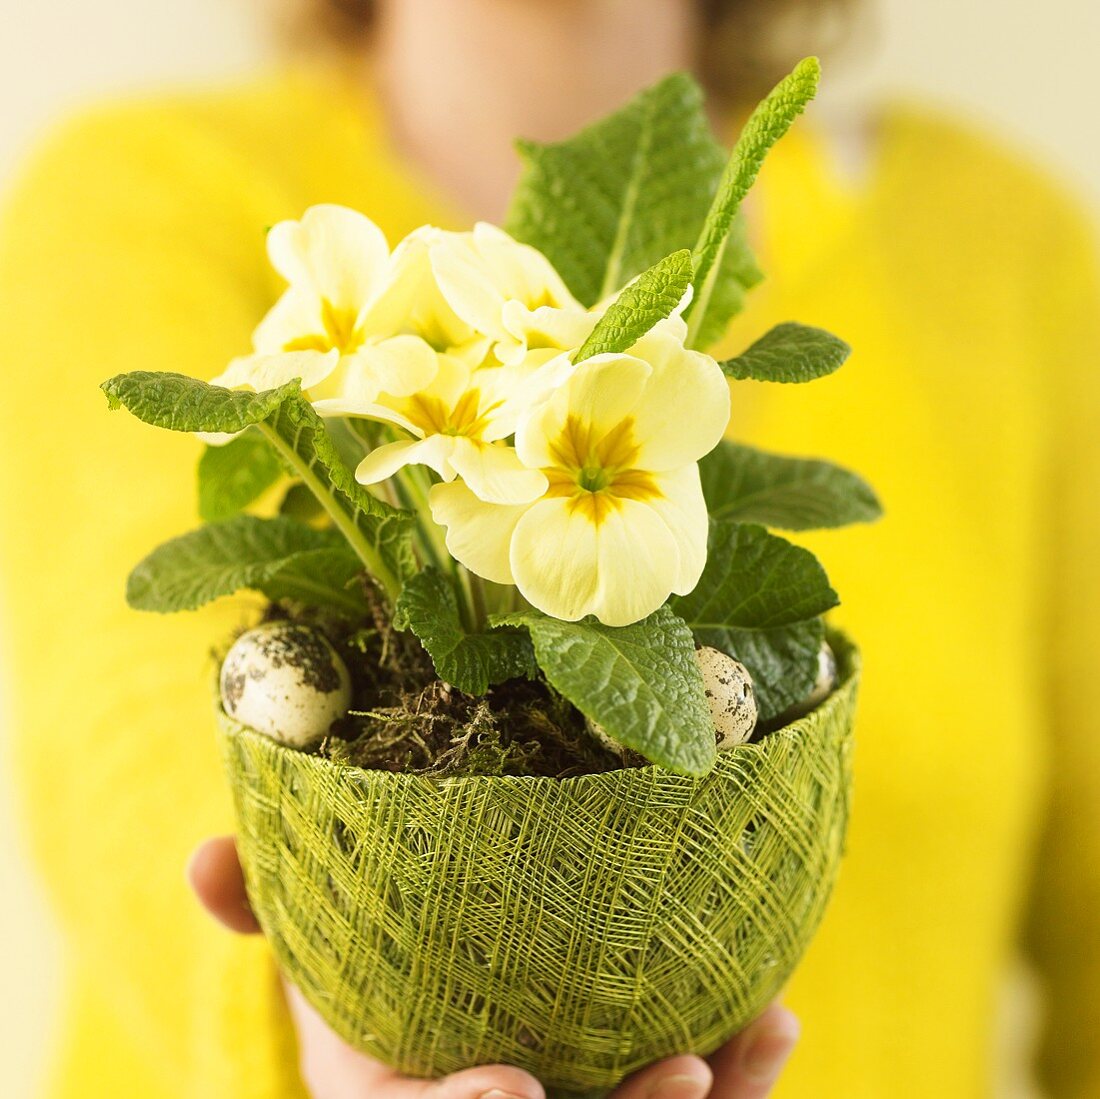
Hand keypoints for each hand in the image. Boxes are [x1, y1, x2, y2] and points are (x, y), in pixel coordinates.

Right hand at [190, 836, 798, 1098]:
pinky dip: (740, 1076)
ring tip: (752, 1034)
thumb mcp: (313, 945)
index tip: (512, 1085)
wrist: (428, 997)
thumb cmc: (368, 968)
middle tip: (677, 1074)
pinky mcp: (622, 1087)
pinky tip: (772, 1016)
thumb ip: (263, 907)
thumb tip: (202, 855)